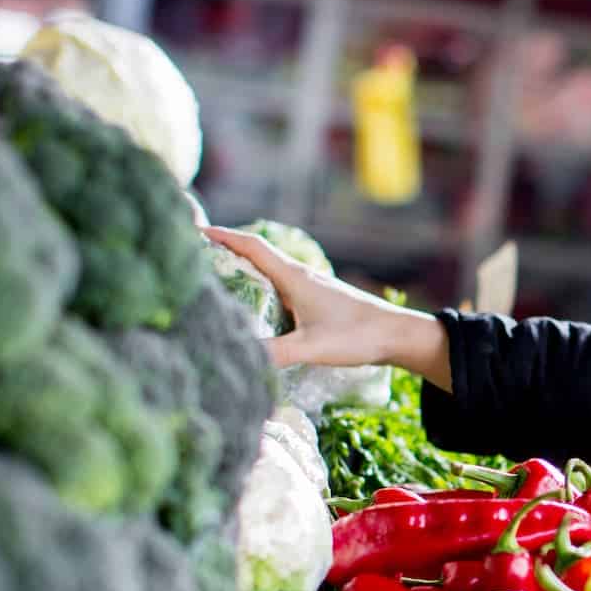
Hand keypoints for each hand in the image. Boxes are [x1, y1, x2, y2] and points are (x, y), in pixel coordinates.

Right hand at [203, 226, 447, 384]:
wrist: (397, 335)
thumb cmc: (358, 336)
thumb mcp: (312, 347)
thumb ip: (275, 355)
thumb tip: (237, 360)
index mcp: (294, 278)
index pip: (251, 247)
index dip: (221, 236)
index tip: (193, 230)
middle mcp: (300, 276)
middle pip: (255, 255)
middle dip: (224, 251)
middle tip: (193, 255)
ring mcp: (309, 287)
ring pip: (268, 271)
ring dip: (242, 270)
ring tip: (213, 278)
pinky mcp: (317, 300)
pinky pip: (280, 286)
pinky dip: (260, 288)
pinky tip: (253, 305)